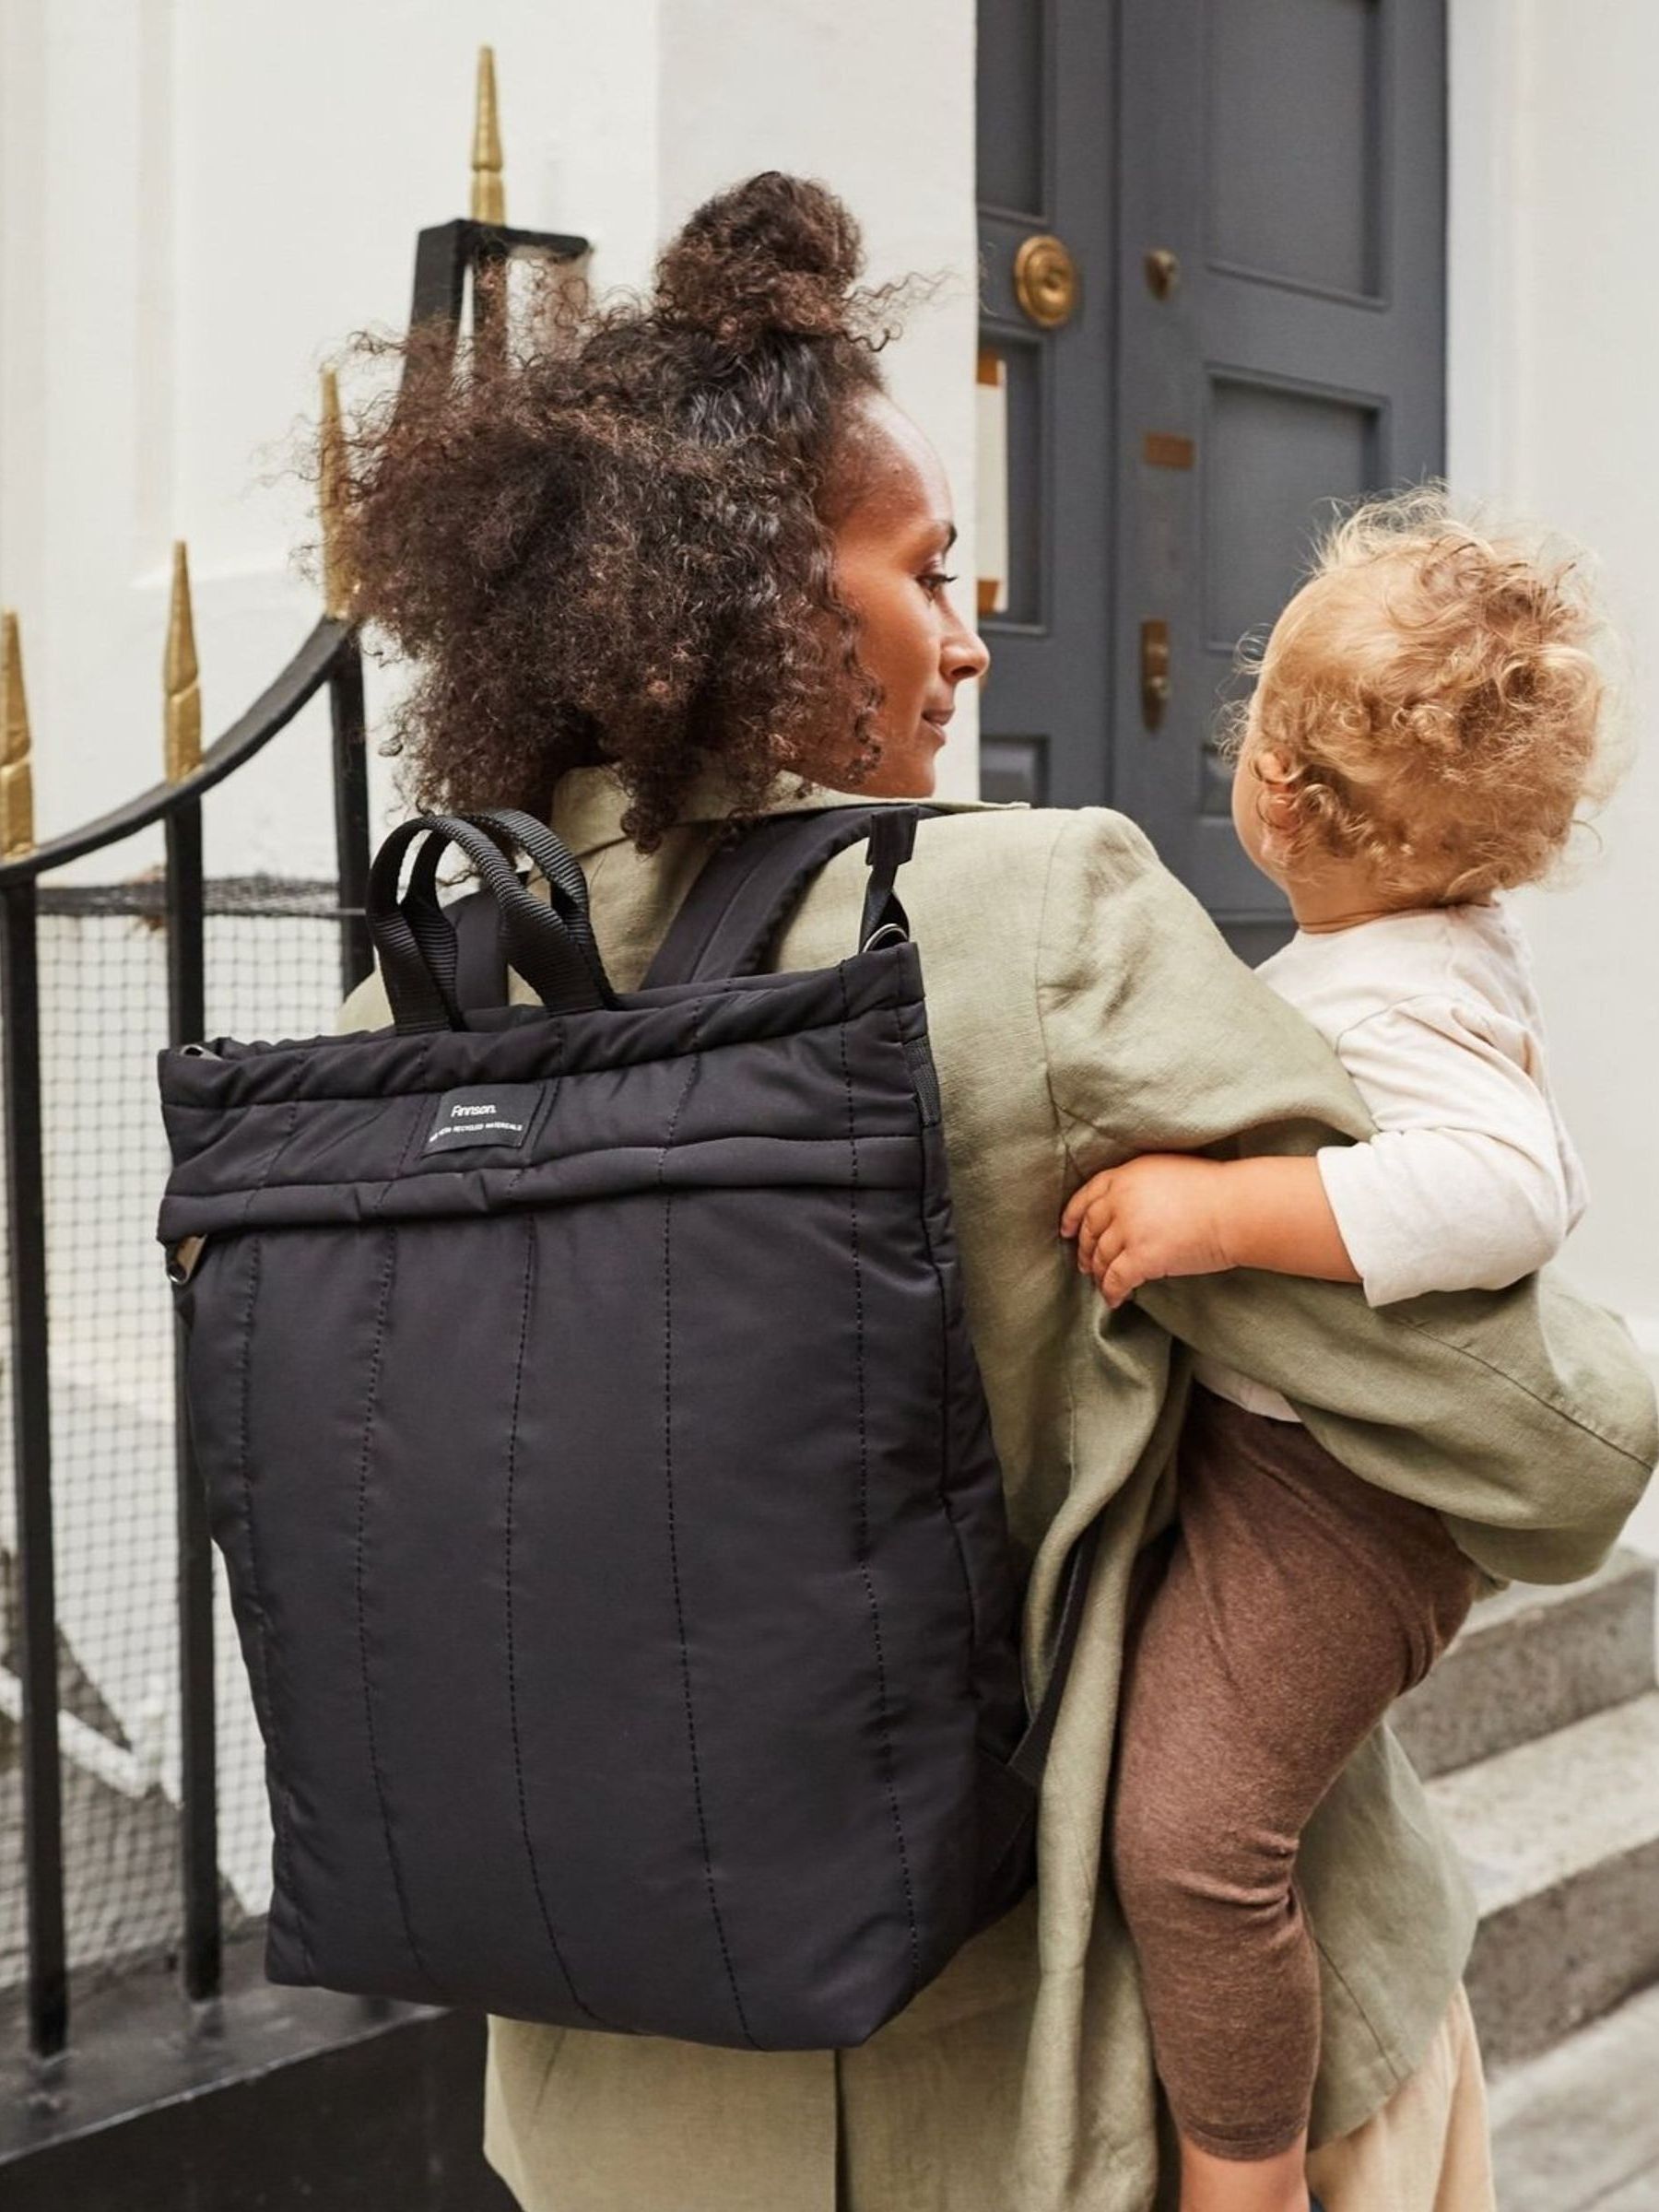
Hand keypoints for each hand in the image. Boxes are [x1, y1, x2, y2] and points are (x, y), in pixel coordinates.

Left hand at [1058, 1154, 1234, 1308]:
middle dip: (1084, 1249)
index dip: (1073, 1215)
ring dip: (1098, 1273)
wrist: (1236, 1209)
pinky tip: (1116, 1300)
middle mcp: (1121, 1200)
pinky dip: (1112, 1292)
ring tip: (1102, 1284)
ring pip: (1100, 1256)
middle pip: (1090, 1229)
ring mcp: (1129, 1229)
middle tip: (1084, 1264)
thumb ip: (1140, 1186)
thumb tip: (1127, 1211)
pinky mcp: (1141, 1257)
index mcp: (1126, 1175)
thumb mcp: (1167, 1172)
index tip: (1066, 1230)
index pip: (1088, 1196)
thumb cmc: (1214, 1190)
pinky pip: (1116, 1279)